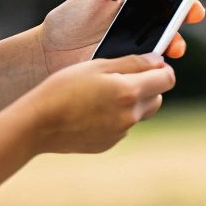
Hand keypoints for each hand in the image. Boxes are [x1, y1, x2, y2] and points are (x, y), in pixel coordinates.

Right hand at [21, 53, 175, 152]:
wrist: (38, 124)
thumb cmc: (63, 88)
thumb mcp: (97, 66)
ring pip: (137, 113)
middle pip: (157, 98)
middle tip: (123, 78)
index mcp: (129, 92)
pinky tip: (89, 111)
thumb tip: (158, 61)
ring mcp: (120, 132)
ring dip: (129, 103)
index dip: (162, 69)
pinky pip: (120, 127)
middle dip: (148, 87)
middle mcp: (129, 116)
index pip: (167, 80)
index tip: (152, 65)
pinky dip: (113, 117)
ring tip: (99, 95)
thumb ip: (132, 62)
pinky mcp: (108, 144)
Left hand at [38, 0, 205, 70]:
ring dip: (177, 43)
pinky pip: (150, 70)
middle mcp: (142, 29)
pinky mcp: (130, 72)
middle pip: (174, 22)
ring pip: (167, 47)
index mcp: (136, 7)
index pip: (167, 0)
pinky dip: (156, 66)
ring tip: (173, 43)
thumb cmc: (69, 20)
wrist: (48, 54)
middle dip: (188, 16)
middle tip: (193, 14)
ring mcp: (137, 52)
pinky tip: (155, 62)